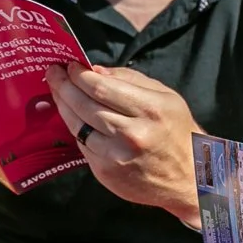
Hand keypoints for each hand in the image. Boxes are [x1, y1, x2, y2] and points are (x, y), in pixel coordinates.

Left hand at [46, 63, 204, 223]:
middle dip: (64, 86)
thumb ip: (131, 80)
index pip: (102, 87)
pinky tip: (71, 116)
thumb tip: (96, 70)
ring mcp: (116, 156)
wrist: (189, 178)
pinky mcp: (105, 173)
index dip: (80, 75)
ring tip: (56, 91)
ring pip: (77, 125)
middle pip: (85, 104)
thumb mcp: (166, 97)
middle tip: (53, 73)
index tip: (70, 65)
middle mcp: (132, 133)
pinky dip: (74, 128)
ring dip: (62, 106)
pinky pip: (82, 144)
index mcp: (150, 109)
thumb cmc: (178, 132)